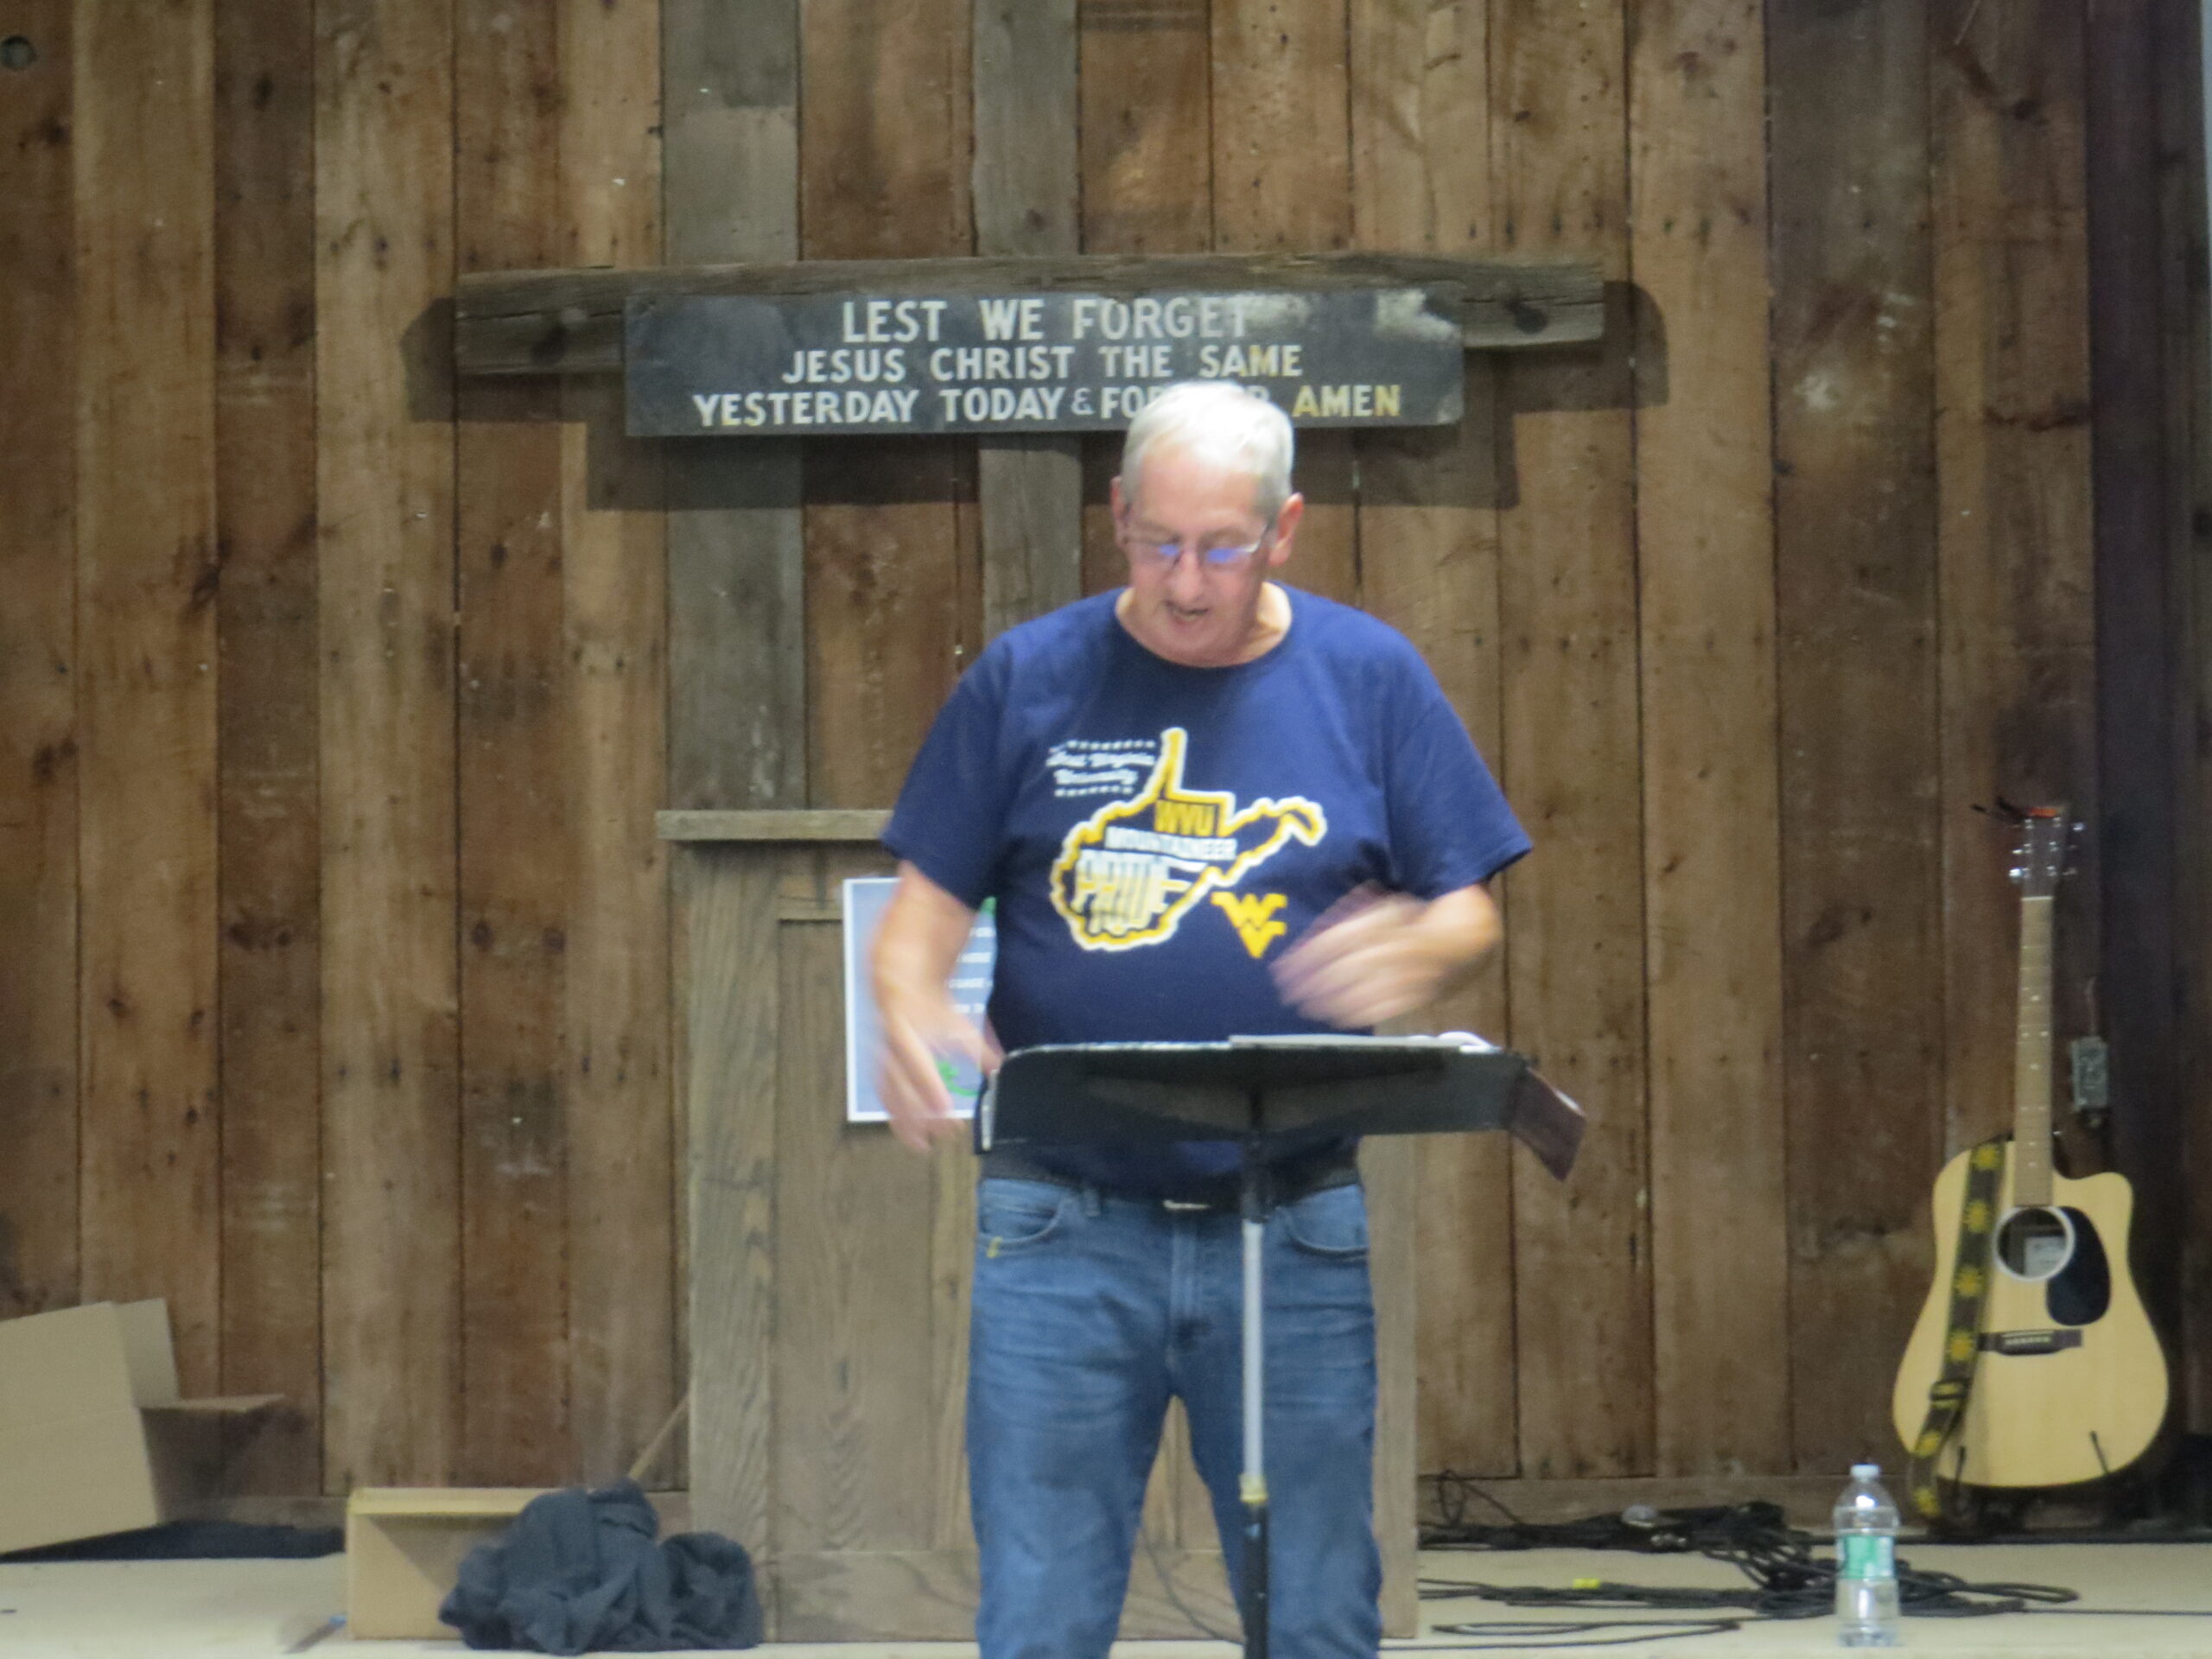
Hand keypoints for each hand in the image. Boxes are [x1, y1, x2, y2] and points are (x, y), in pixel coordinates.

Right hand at [877, 994, 999, 1153]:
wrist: (900, 992)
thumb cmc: (931, 1009)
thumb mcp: (958, 1025)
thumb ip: (977, 1050)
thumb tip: (999, 1068)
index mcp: (908, 1034)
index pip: (919, 1067)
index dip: (930, 1091)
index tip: (945, 1110)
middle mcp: (891, 1050)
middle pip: (904, 1089)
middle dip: (922, 1115)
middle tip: (944, 1134)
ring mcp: (883, 1060)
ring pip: (891, 1097)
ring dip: (905, 1124)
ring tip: (922, 1146)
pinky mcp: (880, 1068)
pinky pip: (884, 1096)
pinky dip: (894, 1115)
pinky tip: (905, 1132)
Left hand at [1271, 884, 1466, 1028]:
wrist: (1462, 940)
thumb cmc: (1413, 920)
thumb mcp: (1385, 908)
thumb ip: (1354, 917)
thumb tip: (1317, 932)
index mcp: (1383, 925)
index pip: (1336, 941)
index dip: (1307, 956)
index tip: (1284, 967)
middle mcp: (1392, 951)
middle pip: (1343, 970)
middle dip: (1312, 983)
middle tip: (1288, 994)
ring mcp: (1405, 976)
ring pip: (1362, 992)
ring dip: (1329, 1002)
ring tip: (1307, 1009)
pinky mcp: (1416, 997)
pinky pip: (1385, 1008)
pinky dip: (1358, 1015)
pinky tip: (1338, 1018)